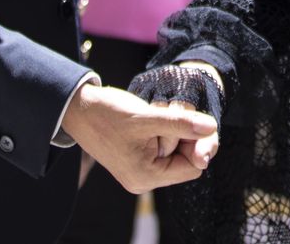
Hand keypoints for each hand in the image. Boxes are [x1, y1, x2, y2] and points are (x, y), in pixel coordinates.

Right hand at [59, 82, 219, 193]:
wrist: (77, 108)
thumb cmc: (107, 113)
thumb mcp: (146, 117)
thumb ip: (180, 124)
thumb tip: (211, 128)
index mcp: (147, 177)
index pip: (193, 165)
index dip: (196, 141)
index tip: (189, 117)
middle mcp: (144, 179)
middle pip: (185, 158)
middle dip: (182, 132)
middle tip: (169, 110)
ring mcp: (140, 170)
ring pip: (175, 149)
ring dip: (172, 127)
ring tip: (154, 111)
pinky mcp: (136, 157)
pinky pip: (162, 145)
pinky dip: (162, 128)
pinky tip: (150, 115)